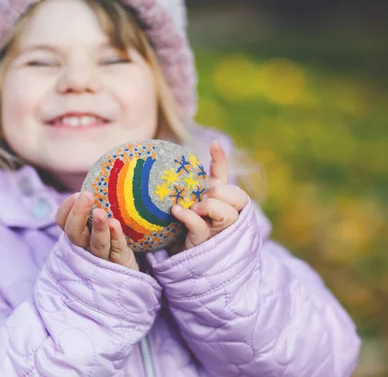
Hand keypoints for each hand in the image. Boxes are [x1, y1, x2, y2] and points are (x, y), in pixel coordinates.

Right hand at [55, 192, 138, 270]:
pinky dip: (116, 237)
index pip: (63, 222)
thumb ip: (96, 203)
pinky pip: (117, 250)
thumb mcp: (98, 222)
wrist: (128, 270)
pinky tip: (115, 224)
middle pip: (75, 233)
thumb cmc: (111, 239)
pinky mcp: (120, 263)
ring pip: (96, 244)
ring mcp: (102, 258)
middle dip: (78, 214)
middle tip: (86, 196)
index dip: (66, 208)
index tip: (77, 195)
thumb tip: (106, 169)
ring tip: (100, 212)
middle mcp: (85, 247)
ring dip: (98, 228)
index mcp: (78, 234)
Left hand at [168, 140, 248, 254]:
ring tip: (193, 207)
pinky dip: (189, 217)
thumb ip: (186, 191)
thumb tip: (171, 167)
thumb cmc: (180, 234)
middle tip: (204, 197)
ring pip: (226, 213)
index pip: (224, 178)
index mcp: (217, 203)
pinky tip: (177, 211)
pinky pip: (200, 226)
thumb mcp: (184, 208)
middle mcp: (224, 218)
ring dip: (209, 206)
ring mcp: (217, 233)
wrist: (178, 265)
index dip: (220, 160)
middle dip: (222, 193)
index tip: (214, 144)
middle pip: (238, 197)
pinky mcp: (203, 245)